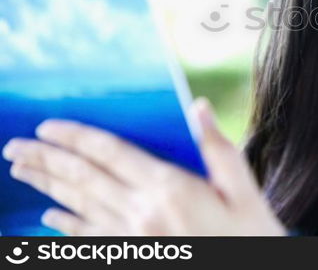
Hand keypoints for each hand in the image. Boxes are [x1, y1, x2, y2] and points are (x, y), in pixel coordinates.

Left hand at [1, 98, 286, 235]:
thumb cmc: (250, 231)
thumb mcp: (243, 187)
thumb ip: (217, 146)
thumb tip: (198, 107)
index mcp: (170, 188)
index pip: (111, 154)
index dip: (77, 138)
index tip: (48, 127)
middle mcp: (143, 212)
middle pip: (84, 179)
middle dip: (47, 159)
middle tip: (16, 146)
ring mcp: (133, 239)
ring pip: (79, 206)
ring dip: (47, 187)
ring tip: (21, 170)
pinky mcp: (131, 256)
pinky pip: (90, 238)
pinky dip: (66, 226)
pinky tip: (49, 215)